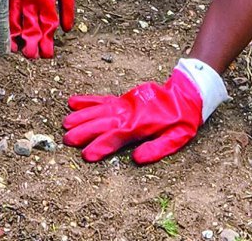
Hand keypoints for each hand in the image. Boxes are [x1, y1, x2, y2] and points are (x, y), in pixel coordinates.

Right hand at [0, 0, 74, 57]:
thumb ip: (67, 6)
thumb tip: (66, 29)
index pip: (46, 26)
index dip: (47, 42)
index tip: (47, 54)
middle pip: (29, 28)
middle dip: (31, 45)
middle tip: (32, 56)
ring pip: (12, 22)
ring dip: (13, 38)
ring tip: (15, 51)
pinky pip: (0, 10)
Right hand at [63, 69, 202, 163]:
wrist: (187, 91)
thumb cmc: (183, 118)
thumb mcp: (178, 137)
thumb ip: (157, 148)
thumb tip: (136, 159)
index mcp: (143, 124)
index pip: (117, 136)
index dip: (101, 146)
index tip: (86, 155)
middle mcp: (130, 112)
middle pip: (103, 122)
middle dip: (84, 131)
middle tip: (67, 140)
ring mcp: (125, 103)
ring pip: (99, 110)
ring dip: (82, 117)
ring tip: (65, 124)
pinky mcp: (123, 98)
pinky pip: (103, 99)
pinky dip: (88, 101)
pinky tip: (73, 103)